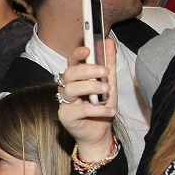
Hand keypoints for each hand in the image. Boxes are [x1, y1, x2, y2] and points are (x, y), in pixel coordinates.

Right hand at [57, 42, 117, 161]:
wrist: (99, 132)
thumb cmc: (101, 107)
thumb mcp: (109, 83)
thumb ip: (109, 64)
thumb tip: (108, 42)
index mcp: (75, 78)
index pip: (71, 61)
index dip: (77, 54)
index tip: (88, 49)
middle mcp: (66, 88)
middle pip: (69, 73)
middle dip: (87, 70)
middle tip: (105, 72)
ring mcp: (64, 102)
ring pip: (71, 89)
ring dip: (91, 88)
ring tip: (107, 91)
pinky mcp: (66, 117)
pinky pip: (80, 109)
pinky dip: (98, 109)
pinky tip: (110, 111)